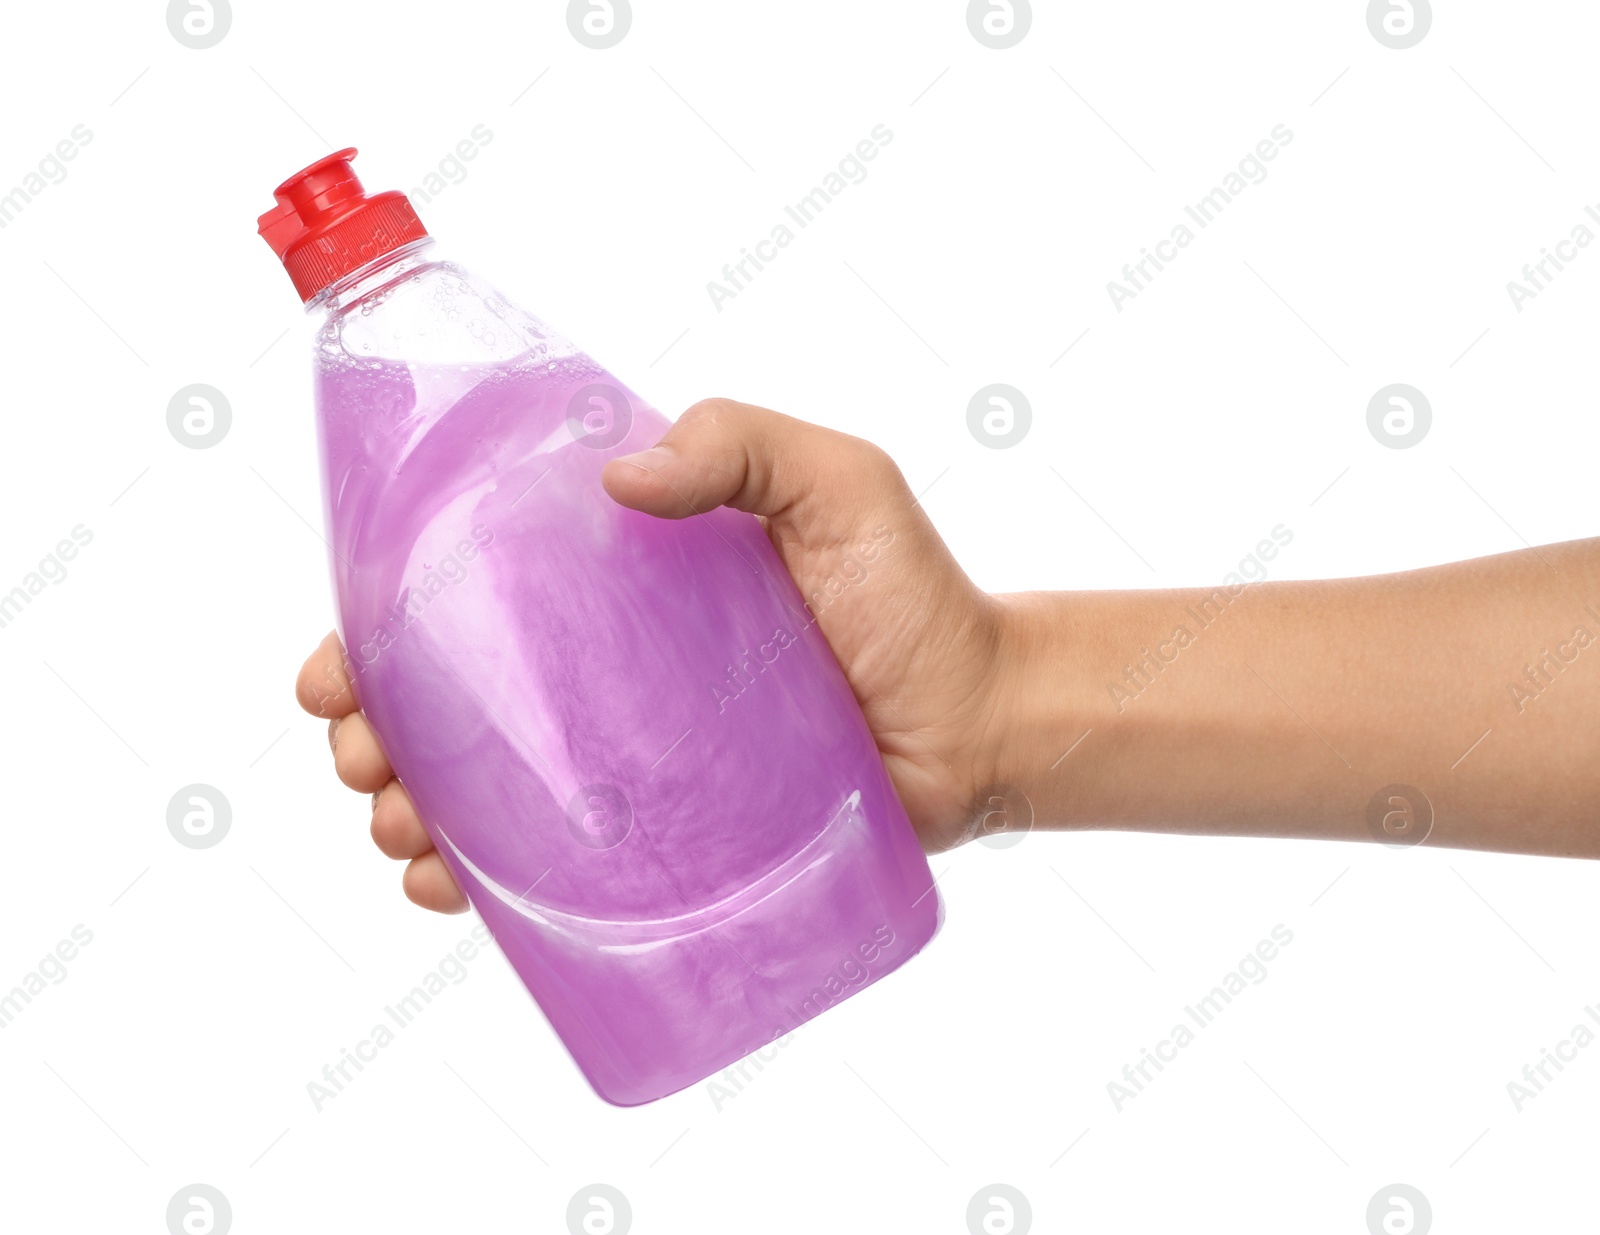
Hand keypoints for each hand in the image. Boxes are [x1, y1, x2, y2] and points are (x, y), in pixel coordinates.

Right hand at [296, 398, 1012, 912]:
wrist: (983, 720)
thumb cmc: (911, 594)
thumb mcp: (834, 483)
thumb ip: (738, 445)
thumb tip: (616, 477)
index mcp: (615, 582)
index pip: (466, 594)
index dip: (379, 627)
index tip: (339, 661)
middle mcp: (604, 668)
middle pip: (448, 700)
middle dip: (373, 729)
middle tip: (364, 753)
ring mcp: (627, 760)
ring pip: (480, 789)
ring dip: (409, 809)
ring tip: (401, 825)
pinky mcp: (664, 838)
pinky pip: (551, 866)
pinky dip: (481, 883)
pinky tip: (448, 889)